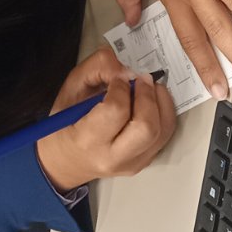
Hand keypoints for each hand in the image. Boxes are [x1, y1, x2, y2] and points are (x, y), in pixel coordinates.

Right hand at [36, 48, 176, 193]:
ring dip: (161, 102)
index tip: (117, 79)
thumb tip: (128, 71)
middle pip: (147, 127)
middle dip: (148, 96)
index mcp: (87, 140)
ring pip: (163, 131)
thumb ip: (97, 68)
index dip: (121, 88)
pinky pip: (166, 135)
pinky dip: (163, 113)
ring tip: (148, 88)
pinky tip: (151, 102)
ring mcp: (133, 164)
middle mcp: (113, 158)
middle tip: (140, 79)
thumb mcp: (71, 88)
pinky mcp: (145, 162)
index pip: (116, 111)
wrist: (67, 160)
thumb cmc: (65, 123)